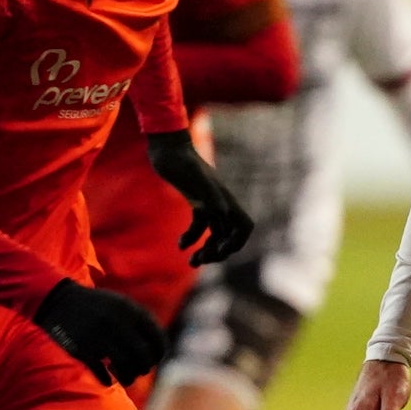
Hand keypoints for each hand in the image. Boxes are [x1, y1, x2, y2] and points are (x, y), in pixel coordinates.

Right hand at [32, 279, 166, 385]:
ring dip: (128, 378)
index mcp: (129, 310)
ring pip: (124, 368)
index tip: (154, 361)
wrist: (57, 300)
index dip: (158, 355)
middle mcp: (116, 322)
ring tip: (126, 379)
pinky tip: (107, 379)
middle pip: (143, 357)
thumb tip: (158, 351)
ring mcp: (98, 336)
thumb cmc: (95, 306)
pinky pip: (101, 373)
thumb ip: (140, 322)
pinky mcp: (81, 349)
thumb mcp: (120, 304)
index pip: (156, 340)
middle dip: (143, 368)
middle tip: (138, 371)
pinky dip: (107, 380)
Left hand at [144, 130, 251, 266]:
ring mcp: (208, 202)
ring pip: (215, 233)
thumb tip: (222, 213)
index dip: (236, 242)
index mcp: (225, 199)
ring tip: (192, 262)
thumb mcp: (194, 177)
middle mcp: (220, 202)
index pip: (244, 226)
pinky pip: (200, 226)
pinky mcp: (195, 201)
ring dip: (207, 250)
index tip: (220, 251)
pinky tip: (180, 245)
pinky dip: (192, 238)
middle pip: (230, 235)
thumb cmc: (180, 160)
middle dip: (219, 251)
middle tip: (202, 260)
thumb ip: (209, 194)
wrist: (167, 147)